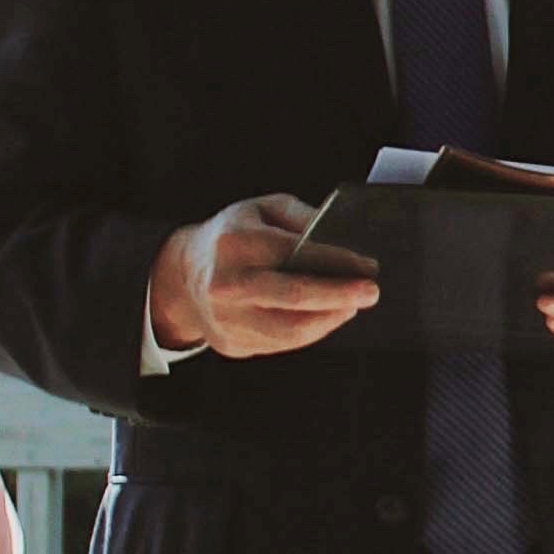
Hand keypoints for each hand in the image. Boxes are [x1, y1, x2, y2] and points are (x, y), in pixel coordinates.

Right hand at [152, 193, 376, 360]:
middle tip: (371, 293)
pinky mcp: (232, 343)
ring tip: (350, 306)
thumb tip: (341, 234)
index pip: (296, 254)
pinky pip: (282, 344)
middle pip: (295, 297)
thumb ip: (302, 216)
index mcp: (236, 244)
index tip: (368, 266)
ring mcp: (227, 319)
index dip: (339, 262)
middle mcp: (228, 284)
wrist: (183, 275)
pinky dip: (310, 331)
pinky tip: (324, 317)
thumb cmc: (233, 237)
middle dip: (340, 296)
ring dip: (330, 319)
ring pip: (292, 330)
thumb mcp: (263, 209)